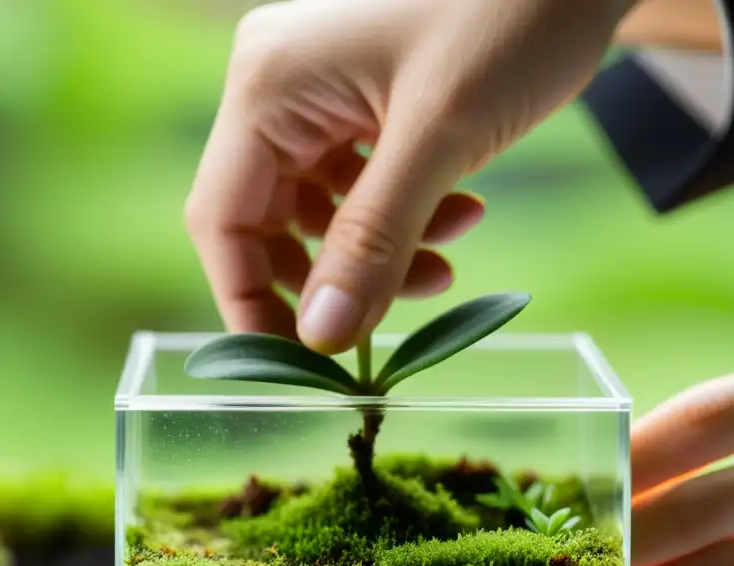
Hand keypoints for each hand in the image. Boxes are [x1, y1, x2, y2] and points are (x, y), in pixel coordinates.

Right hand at [185, 0, 637, 353]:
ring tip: (448, 260)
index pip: (222, 218)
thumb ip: (373, 242)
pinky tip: (462, 214)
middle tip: (378, 324)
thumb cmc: (511, 15)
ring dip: (378, 253)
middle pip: (266, 220)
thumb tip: (322, 338)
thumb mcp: (439, 139)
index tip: (301, 362)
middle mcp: (278, 89)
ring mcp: (320, 95)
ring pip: (320, 213)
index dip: (250, 300)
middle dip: (328, 280)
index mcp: (269, 85)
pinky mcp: (361, 104)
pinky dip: (403, 219)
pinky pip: (360, 187)